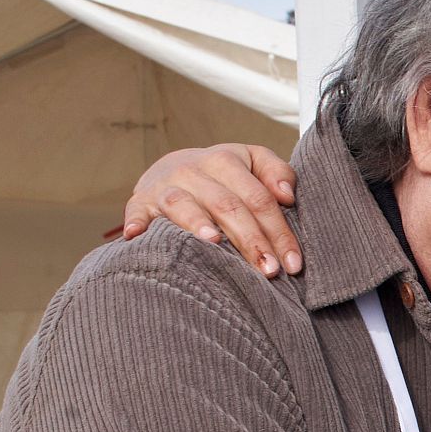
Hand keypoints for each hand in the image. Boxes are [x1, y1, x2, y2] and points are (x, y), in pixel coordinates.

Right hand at [122, 144, 300, 276]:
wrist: (172, 167)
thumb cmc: (225, 176)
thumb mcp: (252, 163)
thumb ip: (277, 173)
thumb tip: (288, 196)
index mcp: (226, 160)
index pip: (259, 198)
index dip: (278, 231)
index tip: (293, 264)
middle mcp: (195, 170)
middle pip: (227, 205)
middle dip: (251, 240)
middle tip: (269, 271)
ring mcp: (166, 186)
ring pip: (184, 204)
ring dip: (197, 223)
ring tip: (214, 243)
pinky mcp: (141, 201)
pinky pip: (137, 211)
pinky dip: (137, 222)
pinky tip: (138, 236)